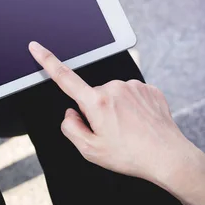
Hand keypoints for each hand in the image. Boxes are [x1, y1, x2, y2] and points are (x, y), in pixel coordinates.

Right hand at [28, 41, 195, 185]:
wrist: (169, 157)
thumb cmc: (131, 155)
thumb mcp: (90, 150)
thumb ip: (70, 128)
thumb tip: (70, 113)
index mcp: (96, 102)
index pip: (64, 77)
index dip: (46, 60)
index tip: (35, 46)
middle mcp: (114, 88)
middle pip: (92, 95)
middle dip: (96, 110)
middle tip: (111, 132)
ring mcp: (133, 86)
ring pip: (112, 95)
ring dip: (115, 109)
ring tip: (129, 130)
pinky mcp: (148, 88)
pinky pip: (131, 95)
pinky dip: (132, 108)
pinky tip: (139, 123)